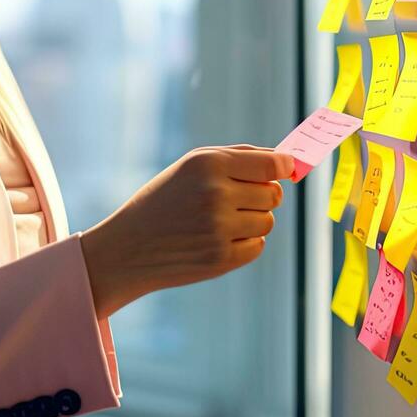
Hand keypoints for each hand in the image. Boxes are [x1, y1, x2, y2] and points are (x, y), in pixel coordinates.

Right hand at [78, 145, 292, 317]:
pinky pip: (258, 246)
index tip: (285, 170)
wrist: (129, 247)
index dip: (283, 168)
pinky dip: (245, 243)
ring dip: (252, 220)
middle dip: (261, 196)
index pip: (272, 166)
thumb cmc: (166, 198)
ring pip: (268, 222)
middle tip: (233, 198)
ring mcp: (219, 229)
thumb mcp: (192, 165)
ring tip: (219, 221)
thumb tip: (287, 162)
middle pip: (274, 194)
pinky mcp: (221, 259)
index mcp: (208, 164)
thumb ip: (241, 157)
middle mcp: (215, 194)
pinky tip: (216, 239)